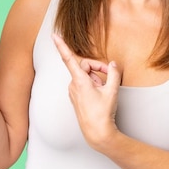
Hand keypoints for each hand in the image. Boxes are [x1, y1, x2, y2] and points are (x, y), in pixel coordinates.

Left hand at [52, 33, 121, 148]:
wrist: (97, 133)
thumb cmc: (103, 113)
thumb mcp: (112, 90)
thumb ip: (114, 73)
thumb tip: (113, 64)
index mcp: (80, 81)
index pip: (69, 59)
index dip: (62, 46)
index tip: (54, 35)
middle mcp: (73, 85)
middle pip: (85, 66)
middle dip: (98, 68)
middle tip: (110, 74)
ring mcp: (73, 92)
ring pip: (86, 75)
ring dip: (97, 78)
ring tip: (105, 89)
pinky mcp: (76, 97)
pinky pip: (84, 84)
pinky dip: (94, 84)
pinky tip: (100, 94)